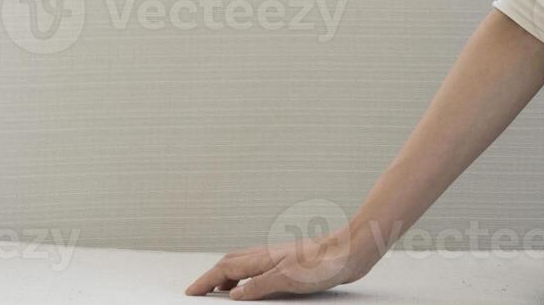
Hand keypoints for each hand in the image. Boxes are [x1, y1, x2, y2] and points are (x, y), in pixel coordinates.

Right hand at [184, 228, 376, 299]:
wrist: (353, 249)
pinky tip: (258, 284)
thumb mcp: (288, 280)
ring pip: (247, 264)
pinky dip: (249, 276)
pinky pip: (261, 267)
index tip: (190, 292)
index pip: (225, 269)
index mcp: (263, 259)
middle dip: (213, 277)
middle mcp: (269, 255)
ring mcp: (281, 257)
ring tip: (225, 292)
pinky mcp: (294, 261)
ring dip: (230, 277)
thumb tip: (233, 294)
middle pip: (232, 263)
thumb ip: (259, 287)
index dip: (206, 281)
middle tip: (201, 292)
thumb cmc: (325, 264)